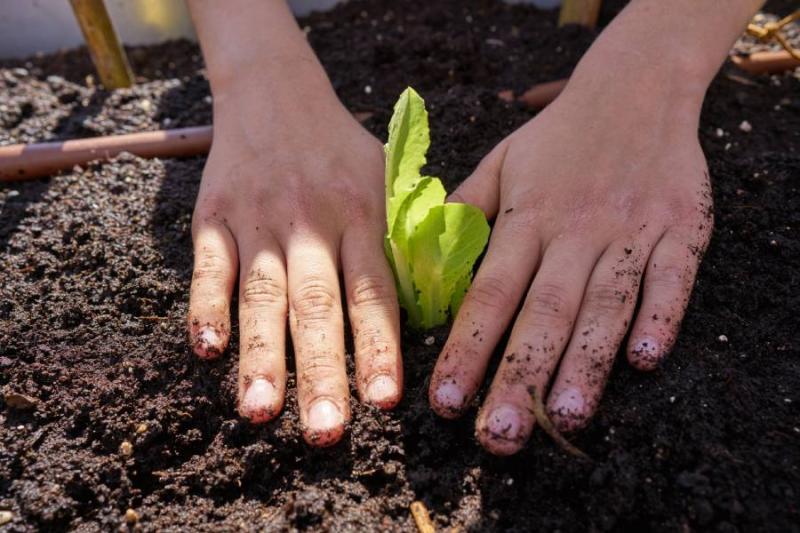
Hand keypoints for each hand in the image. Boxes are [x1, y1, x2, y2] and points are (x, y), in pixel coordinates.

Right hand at [187, 67, 400, 446]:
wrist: (275, 93)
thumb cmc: (341, 149)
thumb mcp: (388, 176)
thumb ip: (408, 234)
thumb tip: (441, 298)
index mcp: (361, 216)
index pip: (373, 291)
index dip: (378, 346)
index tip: (383, 401)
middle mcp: (310, 223)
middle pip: (316, 305)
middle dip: (321, 372)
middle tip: (327, 432)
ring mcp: (258, 221)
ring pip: (261, 296)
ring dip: (261, 357)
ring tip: (261, 413)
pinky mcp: (213, 218)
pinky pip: (207, 268)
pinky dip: (205, 308)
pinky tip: (208, 352)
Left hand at [428, 76, 712, 454]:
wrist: (636, 90)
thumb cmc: (558, 138)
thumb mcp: (500, 164)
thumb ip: (463, 212)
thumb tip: (421, 261)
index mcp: (527, 218)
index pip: (490, 292)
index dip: (466, 347)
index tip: (445, 400)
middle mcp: (575, 230)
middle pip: (545, 311)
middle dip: (520, 376)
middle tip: (498, 434)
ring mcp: (630, 231)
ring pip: (605, 305)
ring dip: (585, 362)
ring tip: (565, 418)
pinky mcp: (679, 230)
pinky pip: (671, 278)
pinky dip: (661, 317)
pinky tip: (644, 359)